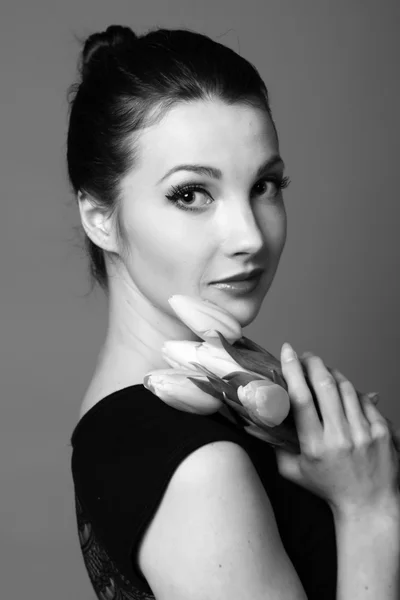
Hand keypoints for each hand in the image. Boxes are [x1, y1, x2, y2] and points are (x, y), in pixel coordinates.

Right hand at [274, 345, 399, 517]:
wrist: (370, 506)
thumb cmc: (329, 488)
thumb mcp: (293, 472)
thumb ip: (275, 446)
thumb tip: (257, 420)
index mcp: (315, 446)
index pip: (301, 398)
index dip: (292, 370)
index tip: (287, 352)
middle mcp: (340, 437)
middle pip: (325, 386)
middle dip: (313, 363)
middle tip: (306, 356)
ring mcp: (364, 433)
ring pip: (347, 388)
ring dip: (332, 373)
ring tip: (323, 371)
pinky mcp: (382, 432)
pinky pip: (365, 400)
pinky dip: (353, 391)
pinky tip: (345, 392)